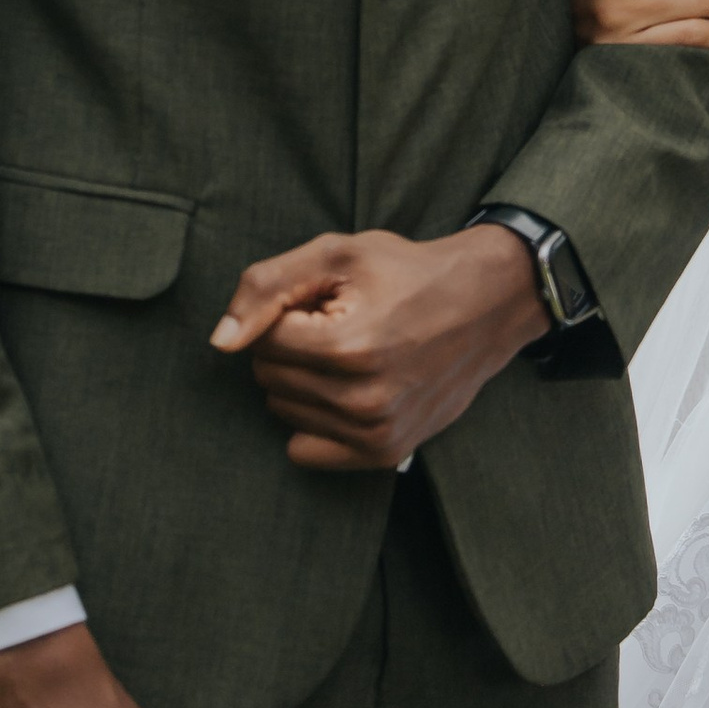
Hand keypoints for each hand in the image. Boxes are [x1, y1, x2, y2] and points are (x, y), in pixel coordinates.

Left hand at [210, 222, 549, 467]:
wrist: (487, 305)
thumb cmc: (407, 273)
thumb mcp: (337, 254)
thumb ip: (266, 287)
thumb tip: (221, 342)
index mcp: (347, 347)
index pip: (261, 341)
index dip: (288, 312)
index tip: (329, 301)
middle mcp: (363, 400)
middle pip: (269, 377)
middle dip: (293, 346)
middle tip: (344, 324)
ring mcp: (376, 433)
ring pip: (283, 410)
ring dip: (304, 380)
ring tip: (354, 353)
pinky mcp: (385, 453)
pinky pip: (304, 450)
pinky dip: (313, 419)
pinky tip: (346, 390)